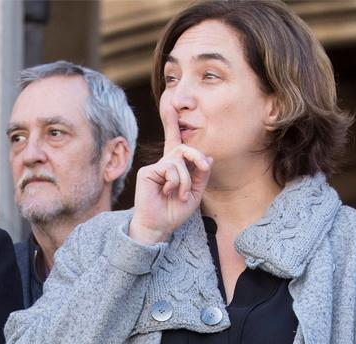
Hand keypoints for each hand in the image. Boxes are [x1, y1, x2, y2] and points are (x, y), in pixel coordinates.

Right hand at [128, 103, 211, 244]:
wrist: (159, 226)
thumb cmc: (174, 212)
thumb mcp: (195, 193)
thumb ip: (201, 175)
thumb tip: (208, 158)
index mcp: (175, 167)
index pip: (175, 142)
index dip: (171, 123)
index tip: (170, 106)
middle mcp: (164, 164)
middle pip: (184, 147)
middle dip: (197, 156)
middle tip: (203, 168)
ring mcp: (155, 167)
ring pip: (179, 160)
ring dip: (186, 179)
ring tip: (182, 194)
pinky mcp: (147, 172)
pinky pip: (169, 167)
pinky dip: (176, 181)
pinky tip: (169, 192)